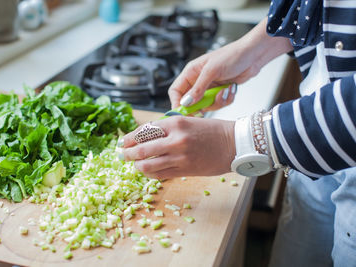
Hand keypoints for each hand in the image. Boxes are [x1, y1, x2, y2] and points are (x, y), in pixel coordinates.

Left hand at [120, 116, 235, 179]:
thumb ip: (168, 129)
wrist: (234, 143)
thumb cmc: (212, 131)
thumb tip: (146, 137)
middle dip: (128, 153)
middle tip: (122, 155)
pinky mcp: (185, 170)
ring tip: (135, 165)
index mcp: (175, 123)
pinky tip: (148, 171)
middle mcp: (175, 139)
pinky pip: (160, 174)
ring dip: (137, 166)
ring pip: (148, 165)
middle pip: (141, 149)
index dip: (130, 138)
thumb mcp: (188, 122)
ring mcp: (180, 156)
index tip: (123, 142)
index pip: (144, 131)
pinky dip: (150, 174)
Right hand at [169, 18, 292, 110]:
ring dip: (217, 102)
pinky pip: (218, 104)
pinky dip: (226, 99)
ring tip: (225, 91)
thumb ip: (198, 89)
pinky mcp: (220, 92)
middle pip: (191, 102)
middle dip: (201, 106)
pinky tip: (231, 89)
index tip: (183, 113)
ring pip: (206, 105)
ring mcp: (210, 87)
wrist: (253, 55)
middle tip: (207, 108)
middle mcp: (199, 81)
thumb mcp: (212, 71)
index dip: (177, 103)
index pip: (176, 91)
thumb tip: (186, 102)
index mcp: (191, 72)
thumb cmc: (232, 55)